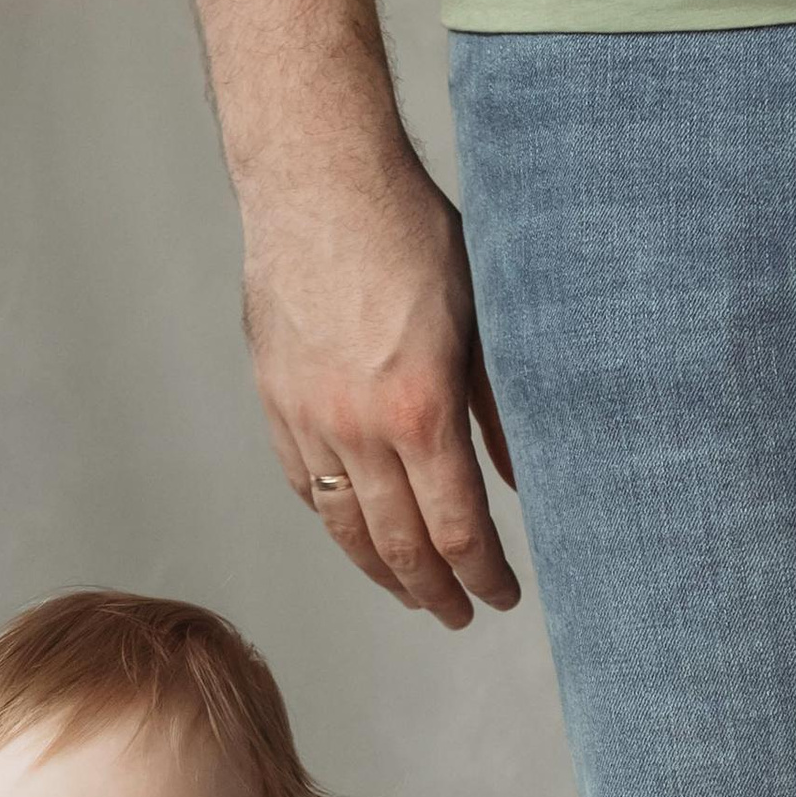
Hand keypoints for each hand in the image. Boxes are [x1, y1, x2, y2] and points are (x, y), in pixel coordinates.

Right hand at [238, 132, 516, 630]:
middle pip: (399, 545)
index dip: (484, 576)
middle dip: (436, 590)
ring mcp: (307, 419)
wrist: (319, 181)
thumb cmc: (412, 232)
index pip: (458, 529)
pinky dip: (336, 520)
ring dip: (382, 571)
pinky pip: (306, 485)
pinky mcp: (274, 400)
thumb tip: (520, 478)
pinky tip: (357, 533)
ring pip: (345, 526)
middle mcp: (358, 428)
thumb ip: (502, 407)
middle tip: (461, 615)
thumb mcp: (483, 316)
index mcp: (420, 410)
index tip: (503, 597)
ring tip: (412, 594)